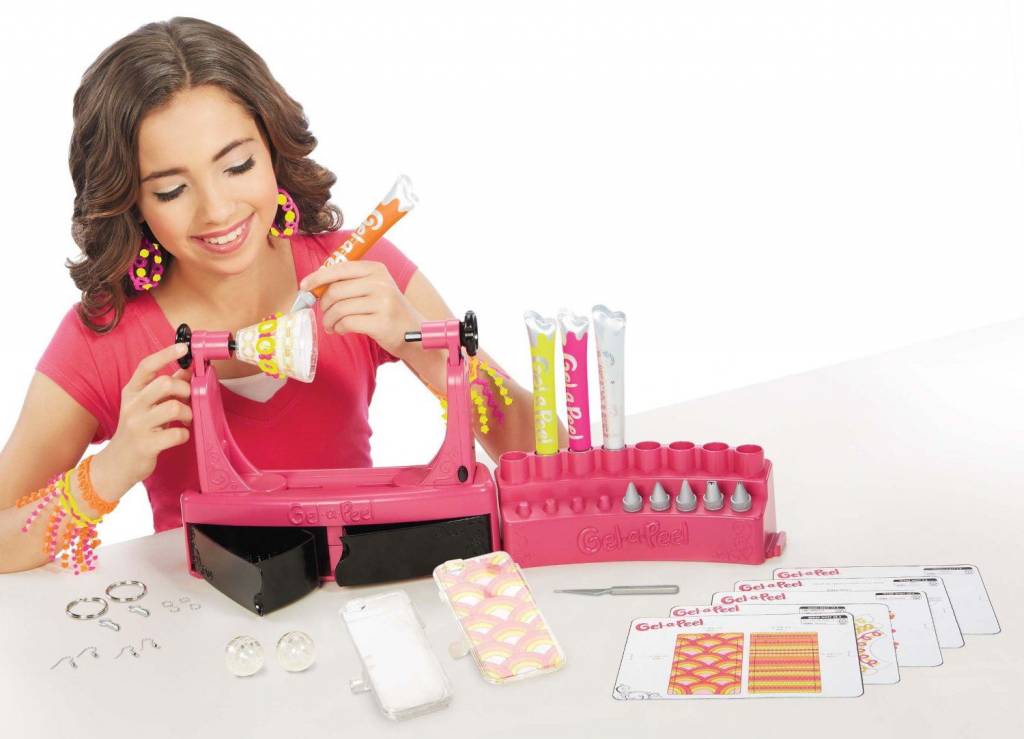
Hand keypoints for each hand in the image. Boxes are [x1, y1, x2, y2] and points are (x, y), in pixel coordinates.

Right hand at [104, 343, 192, 486]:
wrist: (117, 464)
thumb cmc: (137, 430)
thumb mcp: (146, 404)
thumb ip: (166, 387)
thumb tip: (187, 369)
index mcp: (131, 392)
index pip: (147, 366)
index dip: (166, 354)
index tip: (184, 347)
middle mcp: (132, 405)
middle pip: (164, 383)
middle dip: (184, 389)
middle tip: (188, 399)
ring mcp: (138, 425)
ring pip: (173, 407)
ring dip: (187, 412)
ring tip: (186, 419)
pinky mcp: (146, 445)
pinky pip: (176, 433)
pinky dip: (184, 434)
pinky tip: (179, 435)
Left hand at [299, 261, 422, 356]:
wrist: (413, 332)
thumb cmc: (387, 310)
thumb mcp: (375, 288)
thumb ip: (350, 282)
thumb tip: (316, 285)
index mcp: (376, 269)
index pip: (339, 269)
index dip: (318, 277)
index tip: (304, 287)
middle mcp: (381, 283)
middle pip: (336, 290)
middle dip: (324, 305)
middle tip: (324, 314)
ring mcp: (383, 303)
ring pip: (339, 308)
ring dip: (329, 320)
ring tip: (332, 326)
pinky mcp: (381, 322)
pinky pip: (347, 323)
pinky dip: (339, 328)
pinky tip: (341, 330)